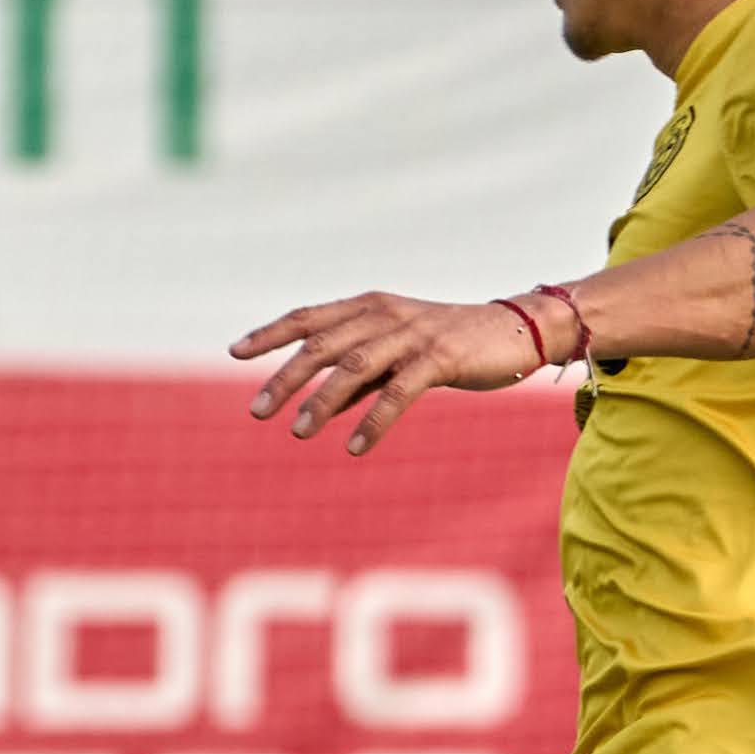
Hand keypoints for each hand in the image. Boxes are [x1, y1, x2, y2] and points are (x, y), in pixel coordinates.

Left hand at [230, 292, 548, 456]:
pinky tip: (357, 447)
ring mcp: (412, 334)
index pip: (309, 317)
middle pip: (322, 344)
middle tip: (257, 410)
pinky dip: (374, 419)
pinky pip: (399, 391)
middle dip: (285, 376)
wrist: (518, 331)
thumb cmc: (453, 345)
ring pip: (355, 366)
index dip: (271, 333)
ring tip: (298, 432)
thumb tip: (316, 408)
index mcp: (370, 307)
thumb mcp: (398, 356)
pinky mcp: (441, 357)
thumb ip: (358, 378)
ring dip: (322, 401)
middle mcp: (385, 314)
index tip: (236, 352)